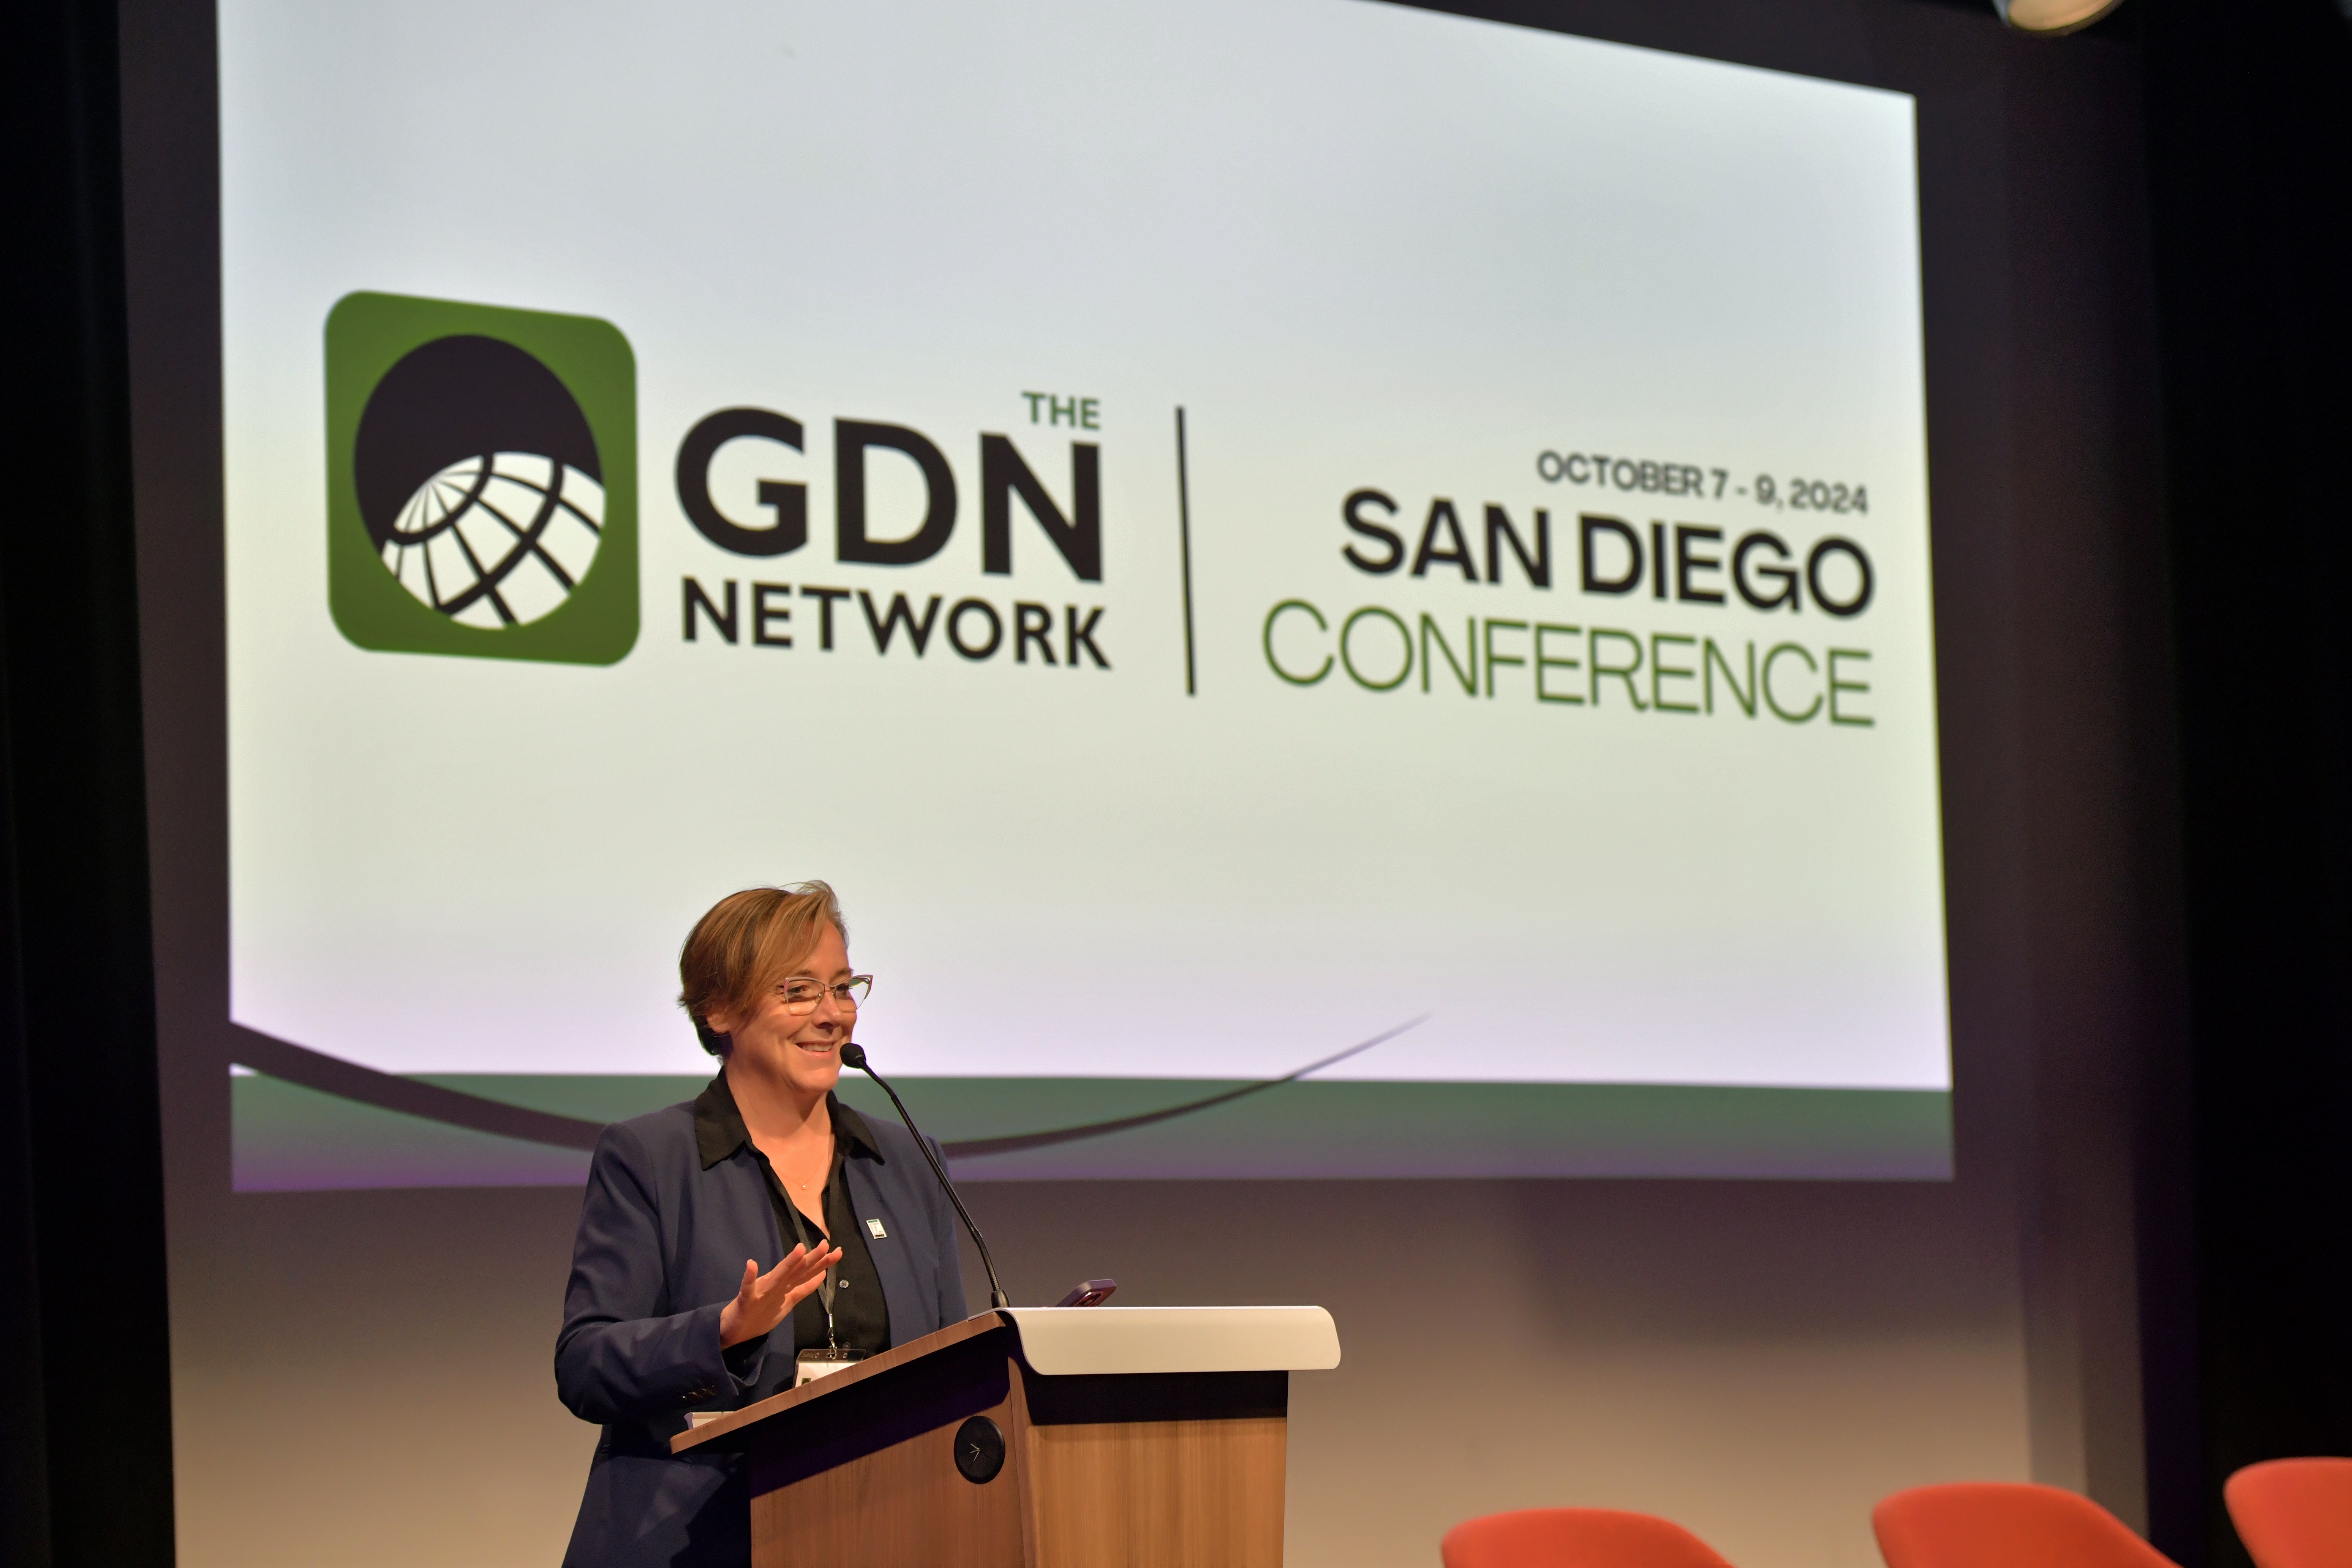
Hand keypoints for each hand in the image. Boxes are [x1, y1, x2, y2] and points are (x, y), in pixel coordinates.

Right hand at [718, 1244, 842, 1347]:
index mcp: (785, 1286)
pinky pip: (747, 1289)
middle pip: (796, 1271)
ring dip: (787, 1263)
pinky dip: (749, 1278)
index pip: (807, 1273)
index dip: (822, 1264)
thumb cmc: (760, 1313)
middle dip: (811, 1258)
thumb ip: (803, 1289)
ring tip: (799, 1249)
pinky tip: (751, 1265)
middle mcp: (775, 1285)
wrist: (733, 1330)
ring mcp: (760, 1292)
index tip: (838, 1252)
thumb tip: (822, 1275)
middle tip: (826, 1244)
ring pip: (776, 1276)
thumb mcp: (787, 1302)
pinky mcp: (745, 1301)